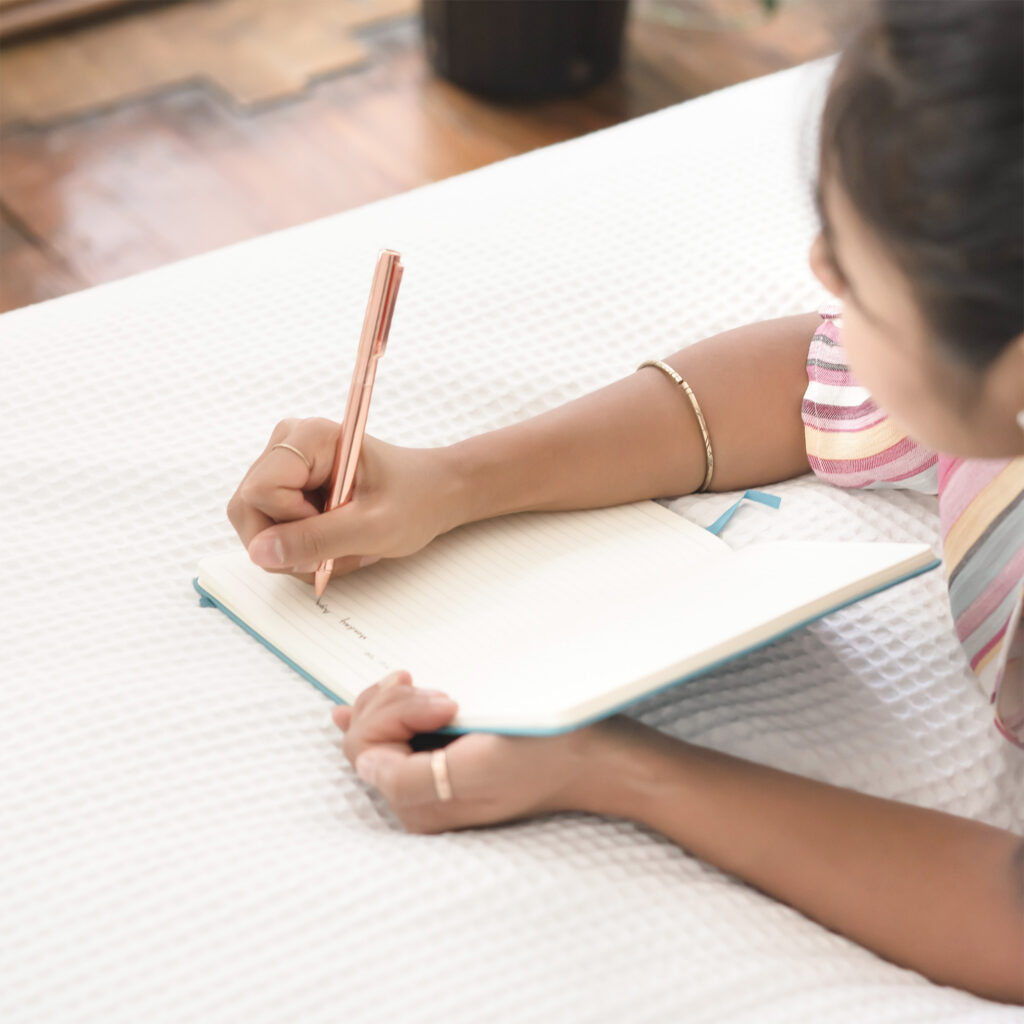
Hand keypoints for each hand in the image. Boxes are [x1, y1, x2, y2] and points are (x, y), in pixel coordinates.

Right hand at [227, 417, 464, 582]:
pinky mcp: (285, 487)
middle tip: (340, 543)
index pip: (259, 493)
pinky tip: (336, 540)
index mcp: (309, 437)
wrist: (436, 493)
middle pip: (248, 510)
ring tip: (343, 541)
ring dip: (300, 550)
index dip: (291, 523)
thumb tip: (258, 553)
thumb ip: (316, 540)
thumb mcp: (373, 528)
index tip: (336, 522)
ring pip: (257, 526)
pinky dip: (303, 548)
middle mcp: (287, 444)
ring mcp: (282, 465)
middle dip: (291, 542)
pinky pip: (271, 530)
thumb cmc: (415, 500)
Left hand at [332, 670, 641, 833]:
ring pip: (381, 729)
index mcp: (419, 806)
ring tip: (445, 695)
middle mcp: (417, 799)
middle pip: (365, 736)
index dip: (398, 711)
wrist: (599, 758)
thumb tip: (365, 765)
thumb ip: (409, 778)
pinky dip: (402, 705)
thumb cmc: (547, 755)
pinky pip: (403, 731)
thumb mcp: (478, 769)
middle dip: (395, 703)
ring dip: (403, 700)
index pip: (366, 745)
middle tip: (446, 695)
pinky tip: (399, 690)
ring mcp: (432, 780)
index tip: (448, 700)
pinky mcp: (449, 762)